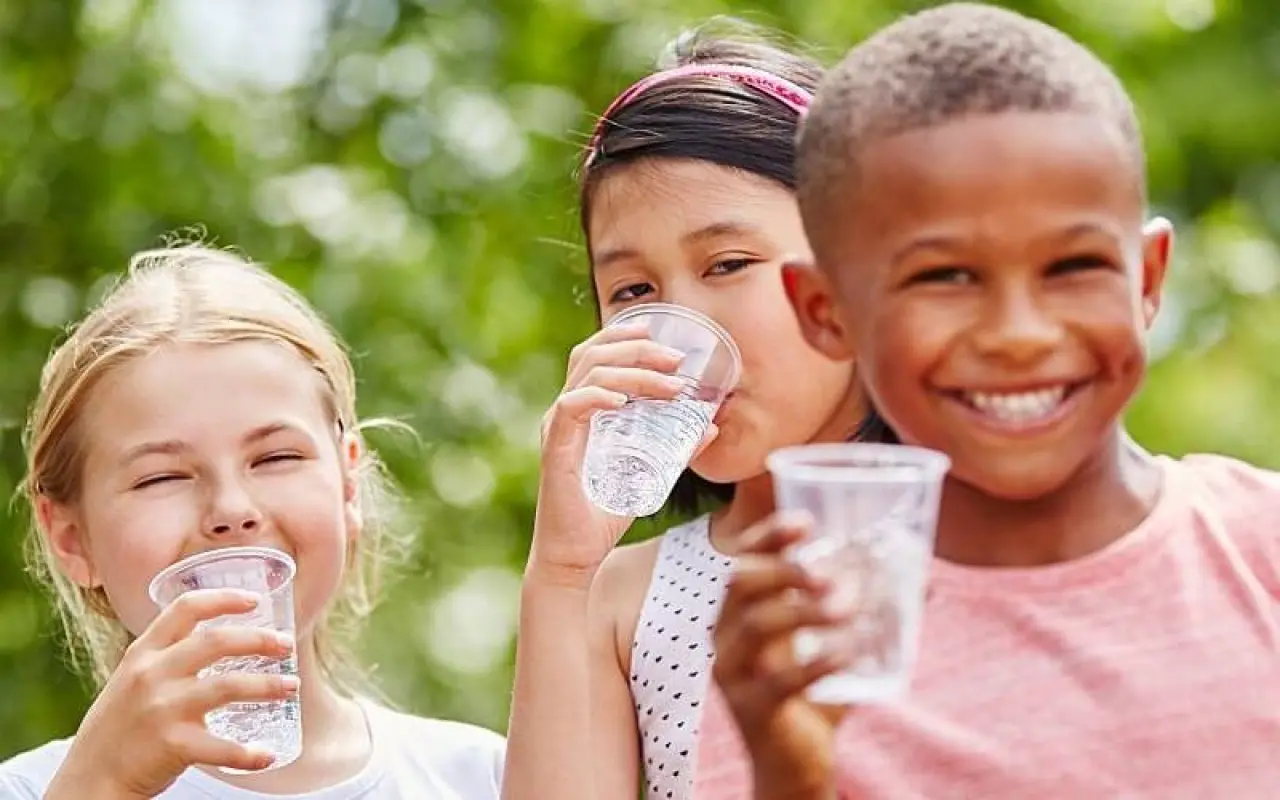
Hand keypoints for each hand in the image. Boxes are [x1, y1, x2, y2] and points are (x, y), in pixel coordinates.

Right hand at [49, 589, 299, 798]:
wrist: (90, 779)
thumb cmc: (120, 726)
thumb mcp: (133, 679)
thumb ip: (168, 658)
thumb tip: (222, 639)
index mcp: (143, 653)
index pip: (186, 609)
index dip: (224, 599)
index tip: (255, 600)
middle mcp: (151, 675)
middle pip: (216, 641)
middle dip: (259, 639)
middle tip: (286, 644)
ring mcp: (161, 709)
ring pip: (228, 685)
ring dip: (268, 685)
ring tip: (292, 686)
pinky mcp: (171, 745)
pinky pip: (221, 747)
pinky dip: (249, 753)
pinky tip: (268, 754)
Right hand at [530, 321, 717, 586]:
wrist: (576, 556)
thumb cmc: (604, 515)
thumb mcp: (650, 474)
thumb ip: (676, 448)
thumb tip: (710, 425)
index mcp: (583, 410)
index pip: (594, 355)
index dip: (622, 335)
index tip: (657, 329)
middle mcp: (565, 413)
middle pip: (592, 354)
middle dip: (636, 346)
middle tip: (676, 357)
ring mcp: (557, 429)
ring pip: (588, 375)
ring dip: (632, 371)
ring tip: (669, 382)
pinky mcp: (555, 450)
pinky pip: (571, 408)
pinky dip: (598, 396)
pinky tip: (624, 400)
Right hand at [712, 513, 855, 799]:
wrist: (796, 763)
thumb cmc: (813, 692)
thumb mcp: (834, 642)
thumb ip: (869, 610)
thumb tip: (925, 577)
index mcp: (739, 610)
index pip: (742, 558)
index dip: (769, 535)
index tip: (807, 521)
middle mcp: (725, 634)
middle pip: (739, 582)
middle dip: (783, 568)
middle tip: (828, 572)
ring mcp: (734, 671)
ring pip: (756, 624)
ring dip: (805, 610)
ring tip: (848, 607)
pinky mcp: (753, 707)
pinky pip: (779, 678)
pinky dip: (818, 661)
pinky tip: (849, 653)